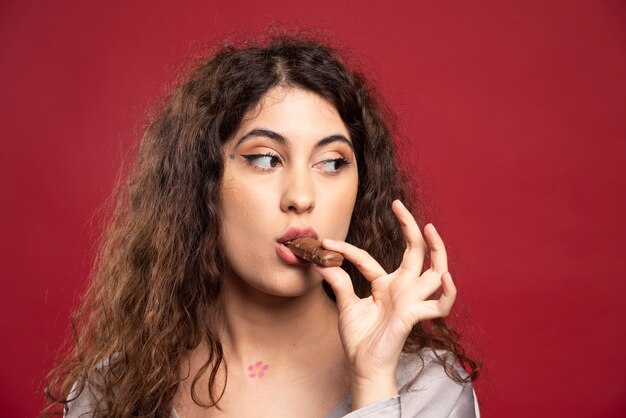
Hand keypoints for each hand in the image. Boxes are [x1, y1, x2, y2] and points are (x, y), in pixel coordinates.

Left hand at [315, 200, 456, 407]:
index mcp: (385, 285)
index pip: (368, 258)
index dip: (346, 250)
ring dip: (438, 250)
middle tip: (398, 205)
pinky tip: (444, 277)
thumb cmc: (359, 339)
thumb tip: (322, 262)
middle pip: (415, 252)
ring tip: (430, 229)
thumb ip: (339, 282)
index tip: (326, 243)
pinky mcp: (414, 315)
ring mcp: (411, 300)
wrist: (363, 365)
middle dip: (410, 227)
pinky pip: (440, 305)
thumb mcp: (346, 305)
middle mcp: (402, 288)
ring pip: (435, 270)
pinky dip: (448, 293)